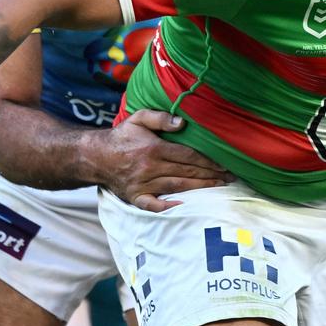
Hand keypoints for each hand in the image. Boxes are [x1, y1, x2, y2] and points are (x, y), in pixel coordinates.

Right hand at [92, 110, 231, 211]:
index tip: (224, 164)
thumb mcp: (138, 118)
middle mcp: (150, 167)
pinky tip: (184, 208)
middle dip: (211, 175)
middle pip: (187, 172)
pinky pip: (153, 205)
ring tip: (218, 188)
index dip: (208, 161)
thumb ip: (160, 117)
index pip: (188, 156)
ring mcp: (142, 184)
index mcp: (154, 148)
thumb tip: (183, 123)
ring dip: (200, 189)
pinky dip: (168, 208)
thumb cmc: (122, 136)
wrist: (95, 156)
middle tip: (230, 178)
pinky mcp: (135, 196)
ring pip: (177, 187)